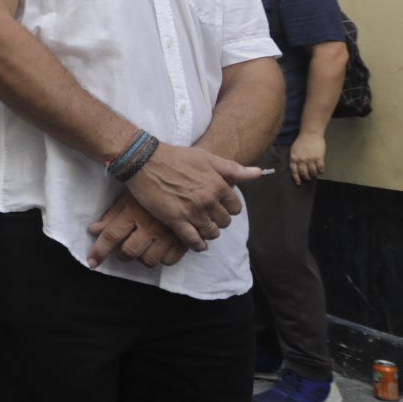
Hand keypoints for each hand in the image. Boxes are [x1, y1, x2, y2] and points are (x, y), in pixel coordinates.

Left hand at [86, 192, 188, 269]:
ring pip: (149, 259)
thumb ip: (111, 216)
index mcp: (134, 212)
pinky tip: (161, 248)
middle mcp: (149, 225)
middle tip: (124, 250)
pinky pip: (169, 260)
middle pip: (129, 252)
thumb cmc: (152, 187)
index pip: (111, 235)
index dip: (99, 251)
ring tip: (144, 248)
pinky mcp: (185, 238)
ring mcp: (168, 233)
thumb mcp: (129, 197)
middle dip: (123, 254)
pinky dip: (163, 258)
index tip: (92, 262)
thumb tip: (93, 230)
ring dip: (143, 257)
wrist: (185, 180)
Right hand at [122, 143, 262, 251]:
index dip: (228, 208)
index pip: (235, 207)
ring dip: (209, 232)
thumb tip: (258, 173)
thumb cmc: (175, 156)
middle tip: (209, 216)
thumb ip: (233, 168)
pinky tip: (198, 244)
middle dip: (219, 220)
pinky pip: (193, 240)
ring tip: (202, 228)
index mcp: (218, 185)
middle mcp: (208, 200)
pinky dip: (198, 245)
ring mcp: (192, 212)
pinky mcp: (175, 220)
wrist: (144, 160)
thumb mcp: (207, 157)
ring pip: (211, 232)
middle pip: (224, 222)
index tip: (220, 207)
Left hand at [289, 133, 326, 184]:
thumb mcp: (294, 150)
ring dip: (314, 174)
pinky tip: (321, 170)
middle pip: (304, 173)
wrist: (310, 134)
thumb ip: (294, 158)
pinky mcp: (319, 157)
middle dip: (306, 177)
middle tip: (308, 178)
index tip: (298, 183)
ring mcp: (310, 159)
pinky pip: (320, 168)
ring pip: (313, 172)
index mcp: (294, 158)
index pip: (294, 171)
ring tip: (314, 174)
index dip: (296, 178)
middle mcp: (301, 160)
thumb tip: (296, 168)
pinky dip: (321, 171)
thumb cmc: (301, 141)